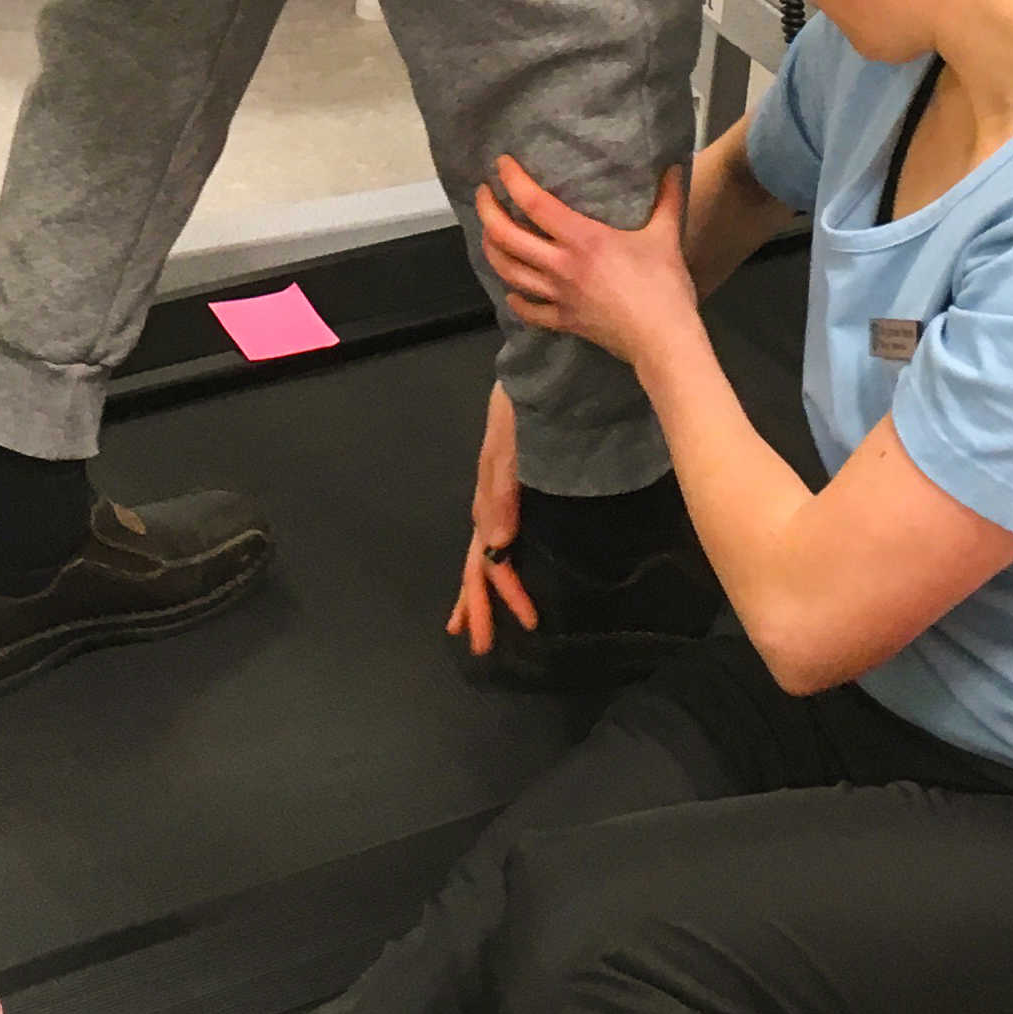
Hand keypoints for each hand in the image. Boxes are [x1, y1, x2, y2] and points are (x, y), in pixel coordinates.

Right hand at [445, 380, 537, 658]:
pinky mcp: (513, 484)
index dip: (503, 594)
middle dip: (479, 607)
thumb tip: (496, 545)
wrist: (536, 365)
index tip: (528, 622)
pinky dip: (491, 562)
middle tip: (481, 648)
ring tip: (476, 626)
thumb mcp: (510, 439)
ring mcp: (499, 495)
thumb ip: (501, 489)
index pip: (489, 561)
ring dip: (480, 592)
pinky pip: (494, 532)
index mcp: (488, 499)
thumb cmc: (522, 400)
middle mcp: (490, 503)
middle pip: (477, 566)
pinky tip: (496, 566)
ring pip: (482, 554)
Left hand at [476, 153, 697, 372]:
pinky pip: (529, 311)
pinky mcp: (564, 321)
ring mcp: (558, 296)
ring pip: (509, 272)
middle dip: (488, 211)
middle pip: (507, 237)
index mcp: (582, 239)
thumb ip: (668, 197)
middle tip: (484, 194)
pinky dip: (515, 299)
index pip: (534, 203)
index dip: (513, 180)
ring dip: (491, 250)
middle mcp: (561, 265)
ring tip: (488, 233)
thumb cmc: (663, 286)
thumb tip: (674, 165)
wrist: (662, 340)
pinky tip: (512, 292)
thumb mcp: (666, 235)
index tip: (501, 163)